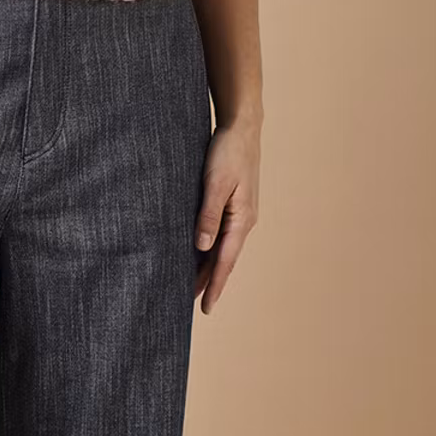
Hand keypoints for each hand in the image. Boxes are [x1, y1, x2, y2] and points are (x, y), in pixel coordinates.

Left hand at [194, 114, 261, 314]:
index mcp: (241, 219)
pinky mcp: (235, 203)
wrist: (242, 127)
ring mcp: (241, 212)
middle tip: (192, 303)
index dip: (214, 285)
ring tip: (193, 283)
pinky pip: (222, 232)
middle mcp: (243, 220)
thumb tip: (201, 247)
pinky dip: (212, 246)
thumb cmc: (227, 151)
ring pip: (223, 246)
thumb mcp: (215, 182)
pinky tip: (200, 250)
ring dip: (209, 265)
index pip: (225, 261)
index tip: (205, 308)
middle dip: (209, 280)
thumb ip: (208, 214)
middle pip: (224, 258)